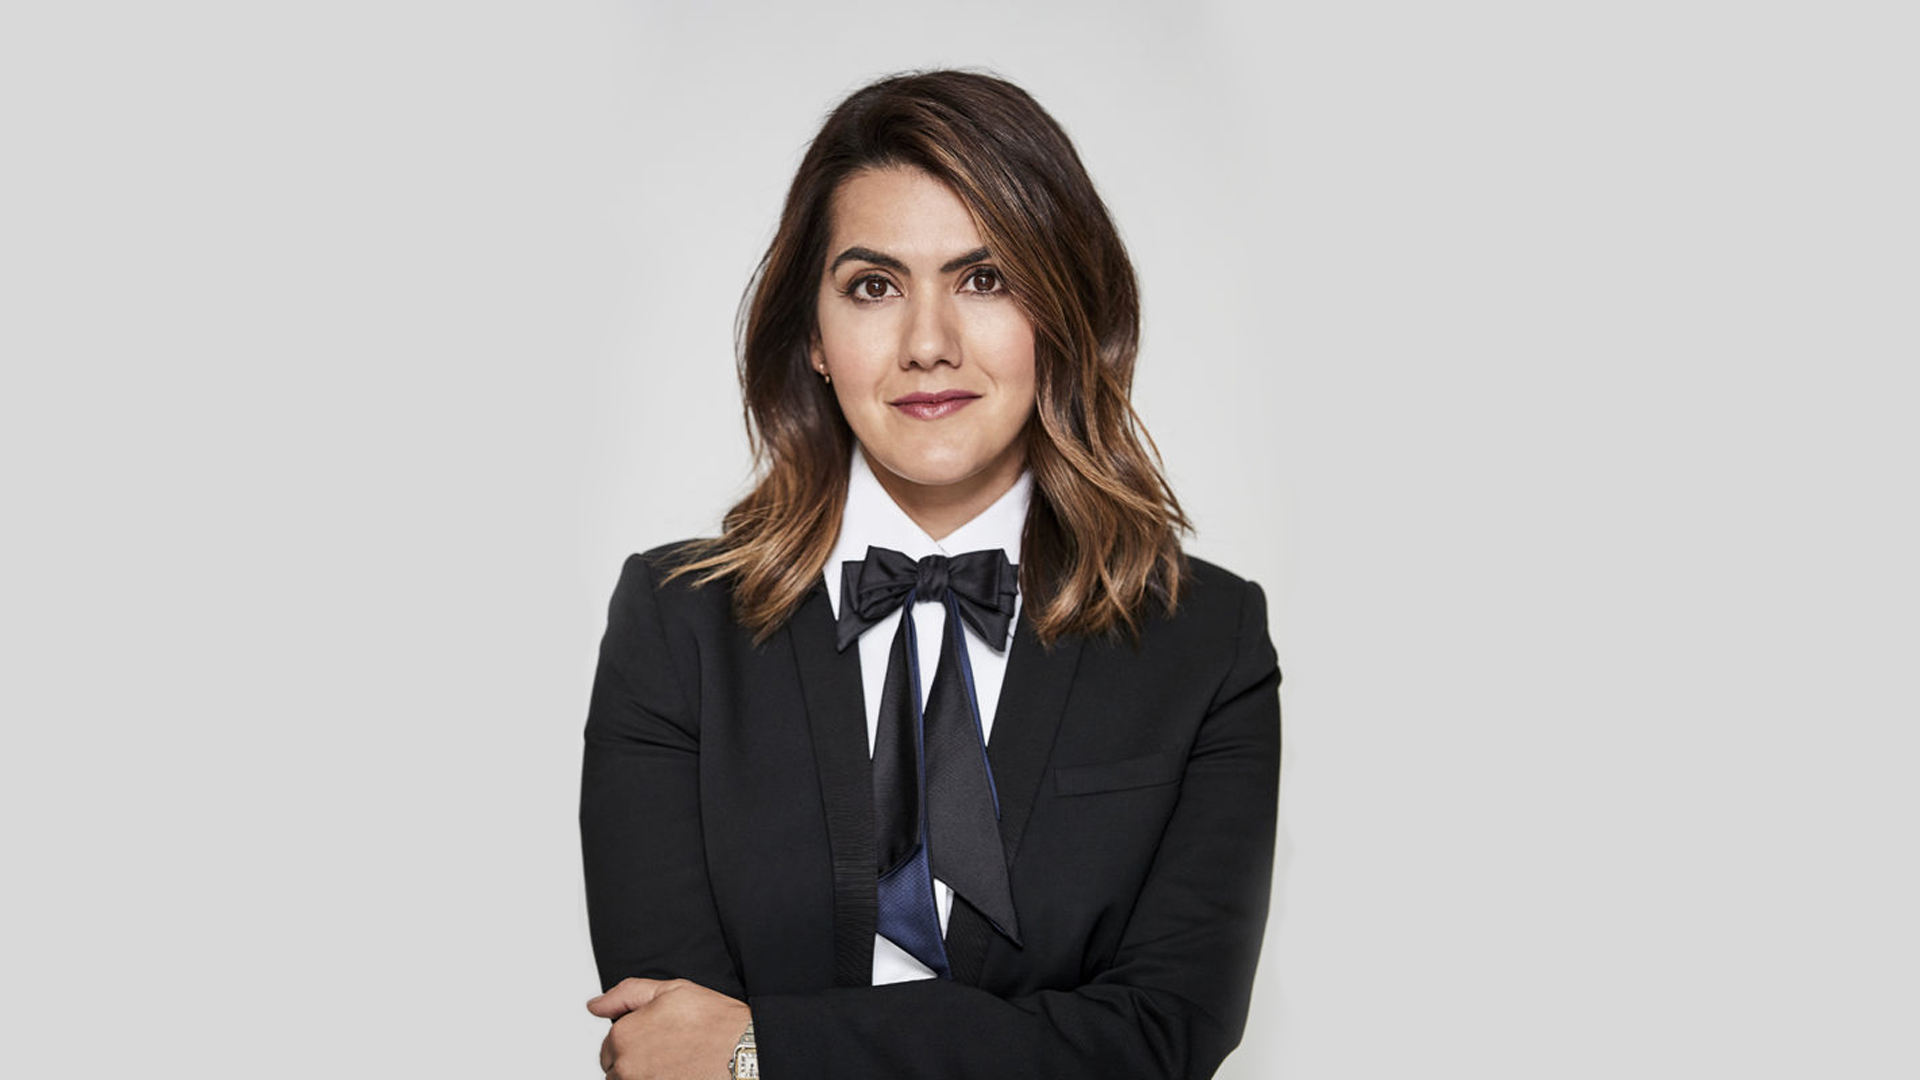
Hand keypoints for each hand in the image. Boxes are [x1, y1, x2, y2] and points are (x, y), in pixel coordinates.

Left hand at [588, 977, 750, 1079]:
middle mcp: (626, 1068)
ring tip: (678, 1064)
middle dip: (637, 1060)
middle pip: (617, 1070)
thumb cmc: (715, 1022)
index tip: (659, 1036)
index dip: (635, 1038)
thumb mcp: (672, 991)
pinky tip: (680, 1073)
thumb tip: (595, 1005)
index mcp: (624, 1036)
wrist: (747, 1054)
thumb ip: (626, 994)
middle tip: (672, 1050)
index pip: (610, 1046)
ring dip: (647, 1075)